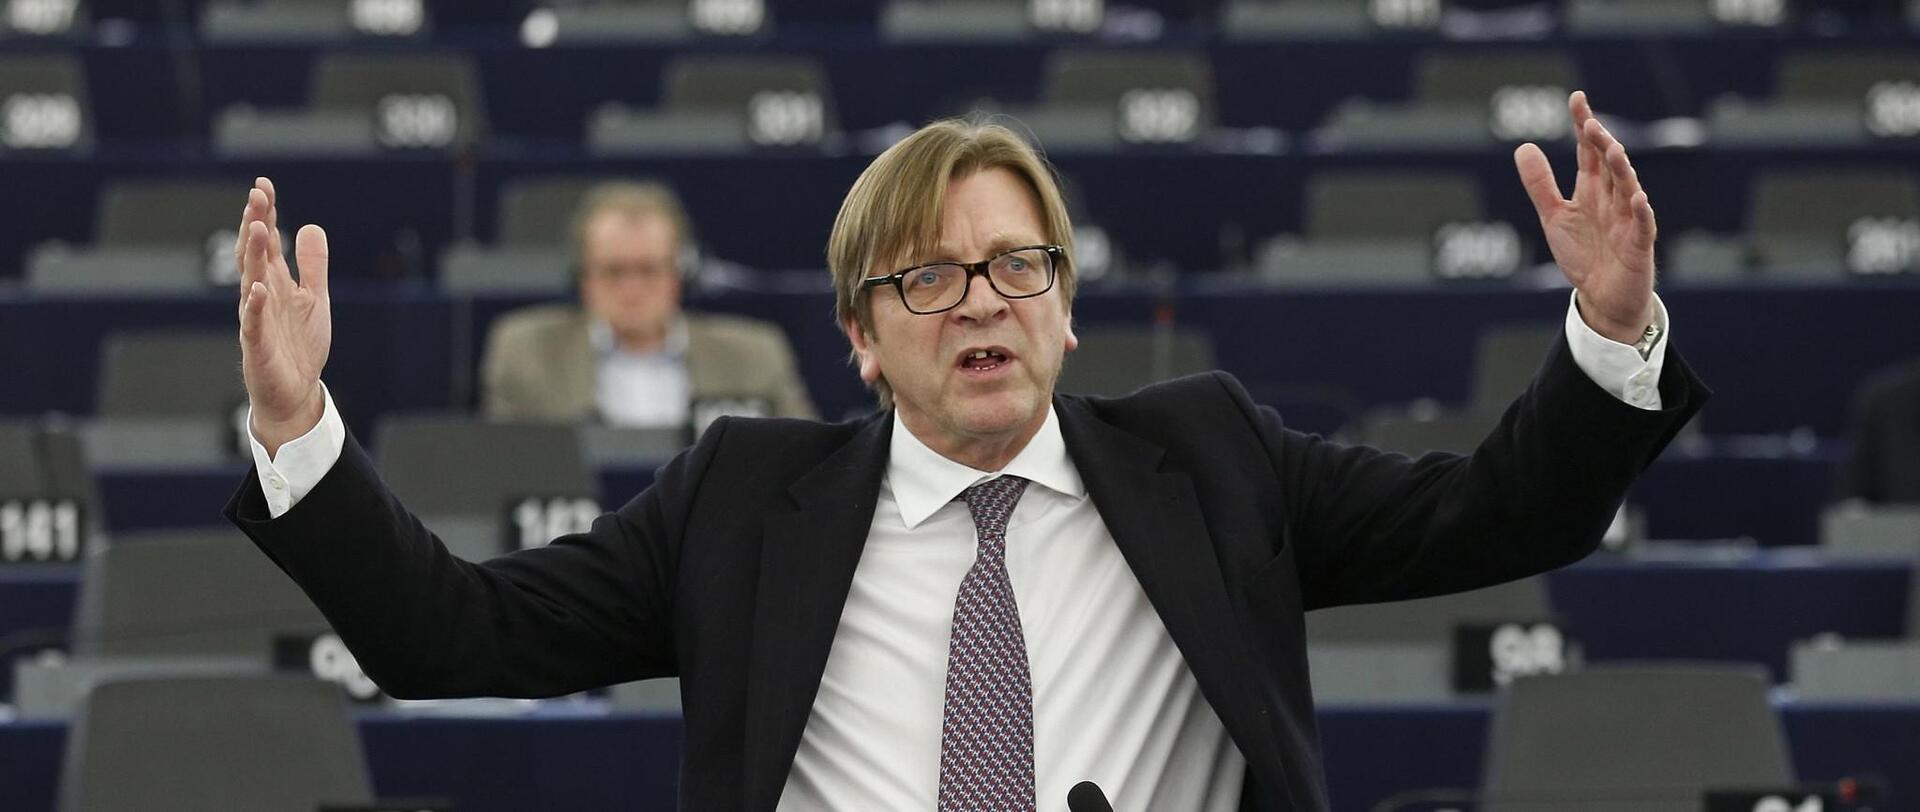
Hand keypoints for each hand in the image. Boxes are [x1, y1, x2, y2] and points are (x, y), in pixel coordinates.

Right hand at [236, 177, 331, 454]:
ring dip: (252, 255)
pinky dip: (254, 306)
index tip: (264, 185)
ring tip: (255, 228)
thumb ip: (312, 265)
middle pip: (255, 254)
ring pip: (251, 281)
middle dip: (255, 224)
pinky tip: (258, 288)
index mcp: (274, 282)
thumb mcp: (313, 298)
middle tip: (257, 195)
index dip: (265, 215)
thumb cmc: (299, 345)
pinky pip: (252, 323)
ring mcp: (257, 319)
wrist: (294, 392)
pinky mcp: (257, 345)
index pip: (266, 242)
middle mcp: (261, 295)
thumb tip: (311, 225)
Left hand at [1514, 91, 1657, 344]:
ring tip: (1612, 150)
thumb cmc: (1583, 255)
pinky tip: (1637, 199)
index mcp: (1592, 189)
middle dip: (1601, 144)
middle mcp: (1612, 199)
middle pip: (1609, 165)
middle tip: (1589, 124)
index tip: (1576, 99)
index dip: (1583, 126)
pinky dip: (1641, 213)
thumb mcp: (1554, 217)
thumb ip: (1540, 184)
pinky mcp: (1638, 245)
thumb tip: (1523, 146)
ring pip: (1628, 188)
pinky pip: (1643, 226)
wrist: (1602, 297)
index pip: (1588, 151)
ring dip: (1621, 170)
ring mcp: (1628, 220)